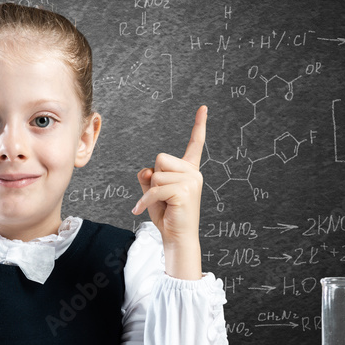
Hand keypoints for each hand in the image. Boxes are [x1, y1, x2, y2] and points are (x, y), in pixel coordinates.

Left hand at [131, 105, 206, 278]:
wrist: (176, 237)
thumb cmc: (166, 214)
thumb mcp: (152, 190)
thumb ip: (149, 175)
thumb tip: (148, 170)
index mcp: (189, 169)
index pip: (195, 143)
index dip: (199, 124)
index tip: (203, 107)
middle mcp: (194, 173)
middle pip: (160, 159)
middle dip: (154, 177)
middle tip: (163, 196)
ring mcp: (191, 182)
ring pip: (156, 174)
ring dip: (151, 192)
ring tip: (162, 204)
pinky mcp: (184, 192)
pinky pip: (154, 189)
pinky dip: (144, 201)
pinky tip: (140, 210)